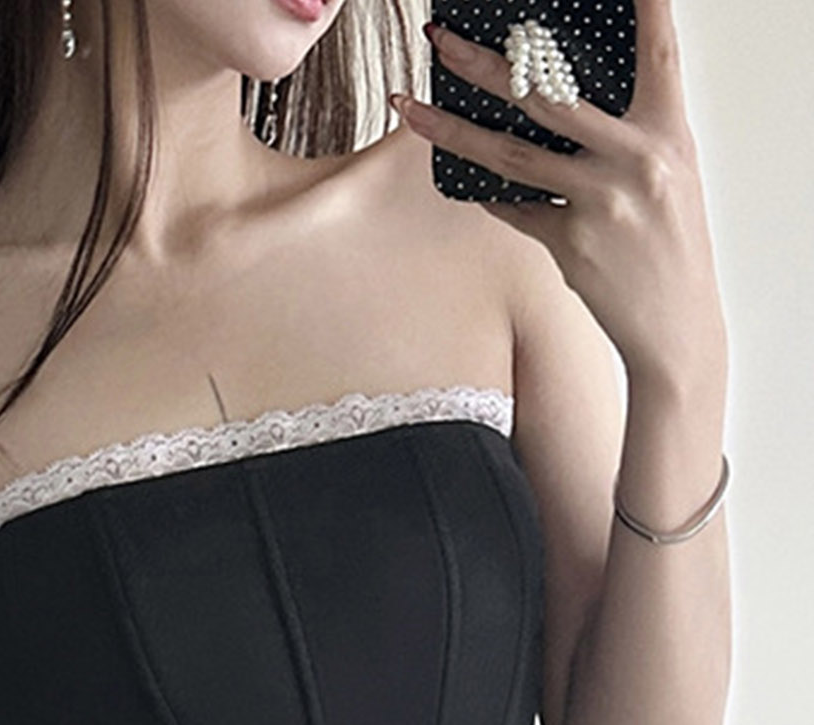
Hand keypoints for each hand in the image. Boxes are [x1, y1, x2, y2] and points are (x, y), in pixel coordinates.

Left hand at [392, 0, 727, 389]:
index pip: (660, 51)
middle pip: (548, 96)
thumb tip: (558, 101)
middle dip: (485, 64)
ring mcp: (601, 202)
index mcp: (669, 133)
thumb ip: (629, 134)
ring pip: (510, 154)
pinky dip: (490, 194)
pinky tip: (463, 178)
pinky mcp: (571, 245)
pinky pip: (515, 209)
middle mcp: (636, 160)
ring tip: (409, 107)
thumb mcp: (670, 176)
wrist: (677, 330)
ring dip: (451, 129)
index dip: (646, 6)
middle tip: (441, 40)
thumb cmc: (671, 249)